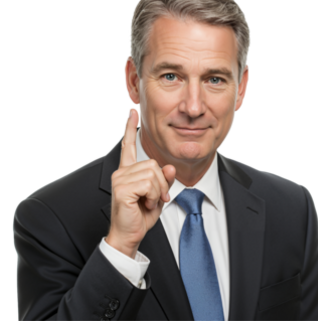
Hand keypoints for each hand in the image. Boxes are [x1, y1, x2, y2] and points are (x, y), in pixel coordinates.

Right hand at [107, 106, 175, 257]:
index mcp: (128, 171)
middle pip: (154, 164)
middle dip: (162, 183)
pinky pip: (149, 184)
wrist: (130, 234)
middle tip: (157, 199)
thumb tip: (170, 167)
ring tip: (149, 202)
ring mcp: (120, 179)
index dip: (130, 127)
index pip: (128, 145)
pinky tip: (146, 204)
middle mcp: (122, 172)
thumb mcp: (159, 195)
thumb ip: (165, 179)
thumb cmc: (142, 215)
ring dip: (158, 191)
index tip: (132, 110)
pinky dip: (154, 196)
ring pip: (153, 173)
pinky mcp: (122, 188)